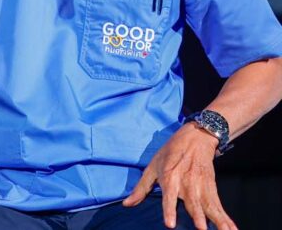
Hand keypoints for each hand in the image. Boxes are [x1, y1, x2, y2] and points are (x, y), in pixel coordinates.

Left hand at [123, 123, 237, 229]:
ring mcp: (201, 186)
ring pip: (209, 205)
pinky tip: (232, 229)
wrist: (195, 137)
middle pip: (193, 202)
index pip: (168, 197)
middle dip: (198, 217)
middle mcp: (186, 183)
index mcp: (169, 177)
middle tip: (202, 229)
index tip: (170, 224)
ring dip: (218, 220)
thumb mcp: (152, 167)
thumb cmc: (169, 153)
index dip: (169, 210)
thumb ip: (140, 188)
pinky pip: (219, 205)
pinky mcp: (212, 187)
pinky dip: (226, 217)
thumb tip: (127, 204)